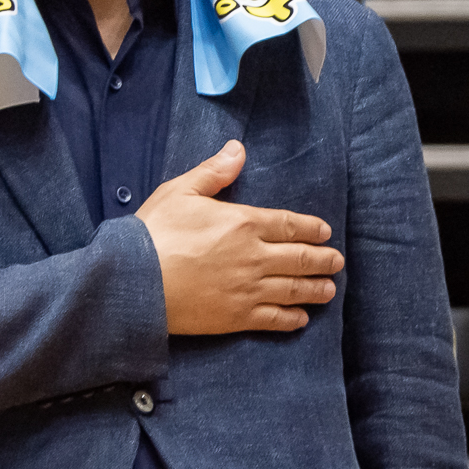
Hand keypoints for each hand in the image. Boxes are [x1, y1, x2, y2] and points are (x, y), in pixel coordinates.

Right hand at [139, 139, 343, 333]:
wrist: (131, 282)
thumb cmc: (153, 234)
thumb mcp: (180, 192)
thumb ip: (213, 172)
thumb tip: (238, 149)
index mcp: (244, 223)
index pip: (290, 224)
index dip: (312, 229)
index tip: (325, 233)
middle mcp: (254, 257)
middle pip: (300, 258)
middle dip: (323, 260)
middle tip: (337, 262)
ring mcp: (247, 289)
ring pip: (293, 290)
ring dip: (315, 289)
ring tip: (329, 290)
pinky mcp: (235, 317)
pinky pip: (273, 319)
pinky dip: (291, 319)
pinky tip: (301, 319)